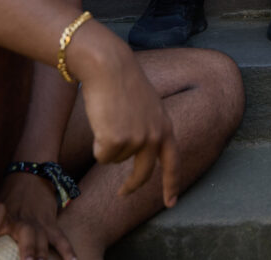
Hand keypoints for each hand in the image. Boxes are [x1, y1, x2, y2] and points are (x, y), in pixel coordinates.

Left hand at [0, 174, 75, 259]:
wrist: (31, 174)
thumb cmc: (11, 194)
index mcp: (3, 213)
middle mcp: (21, 218)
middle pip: (25, 234)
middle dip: (28, 249)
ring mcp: (38, 221)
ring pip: (43, 237)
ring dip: (43, 252)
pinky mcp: (50, 222)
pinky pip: (60, 238)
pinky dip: (67, 250)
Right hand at [70, 30, 179, 206]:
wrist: (108, 67)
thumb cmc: (122, 83)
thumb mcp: (146, 106)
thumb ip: (149, 128)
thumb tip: (142, 152)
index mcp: (165, 126)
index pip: (172, 162)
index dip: (172, 184)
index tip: (171, 203)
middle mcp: (155, 135)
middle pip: (143, 174)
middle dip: (132, 186)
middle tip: (122, 193)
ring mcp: (136, 139)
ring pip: (115, 160)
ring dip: (108, 144)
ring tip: (109, 118)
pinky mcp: (116, 140)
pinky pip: (101, 156)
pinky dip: (97, 143)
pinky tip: (100, 122)